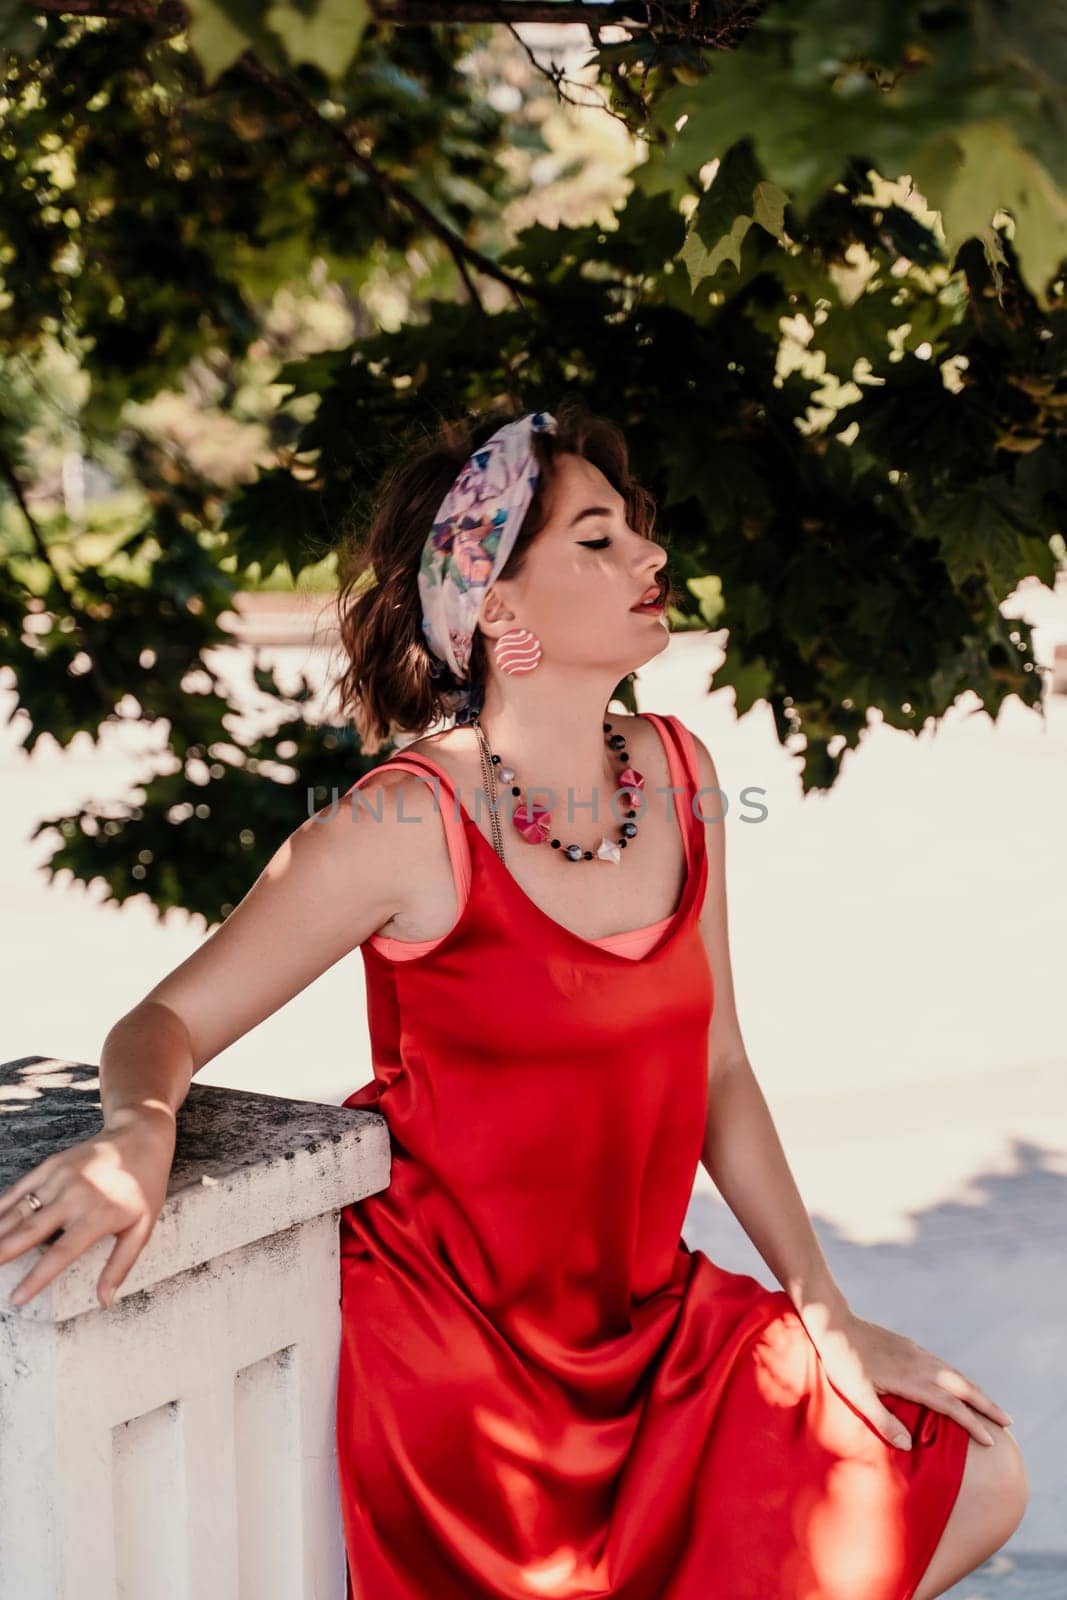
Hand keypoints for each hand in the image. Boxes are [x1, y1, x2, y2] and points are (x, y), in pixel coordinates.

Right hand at [0, 1106, 176, 1310]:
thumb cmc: (144, 1186)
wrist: (140, 1136)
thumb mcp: (143, 1226)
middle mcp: (74, 1197)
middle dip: (3, 1253)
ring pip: (20, 1211)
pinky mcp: (51, 1165)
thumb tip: (105, 1301)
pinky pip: (20, 1188)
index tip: (16, 1299)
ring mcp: (60, 1178)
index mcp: (97, 1215)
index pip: (60, 1253)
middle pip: (30, 1231)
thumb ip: (121, 1265)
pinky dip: (1, 1206)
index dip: (36, 1278)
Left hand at [797, 1303, 1013, 1450]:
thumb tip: (910, 1446)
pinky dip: (959, 1377)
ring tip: (990, 1406)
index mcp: (912, 1380)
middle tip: (1007, 1421)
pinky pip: (943, 1364)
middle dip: (986, 1405)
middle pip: (963, 1386)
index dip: (972, 1424)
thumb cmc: (842, 1364)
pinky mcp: (910, 1346)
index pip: (951, 1406)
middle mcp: (920, 1364)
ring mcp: (916, 1353)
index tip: (990, 1441)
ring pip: (955, 1373)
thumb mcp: (858, 1396)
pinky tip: (959, 1384)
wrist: (835, 1324)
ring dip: (975, 1390)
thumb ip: (883, 1421)